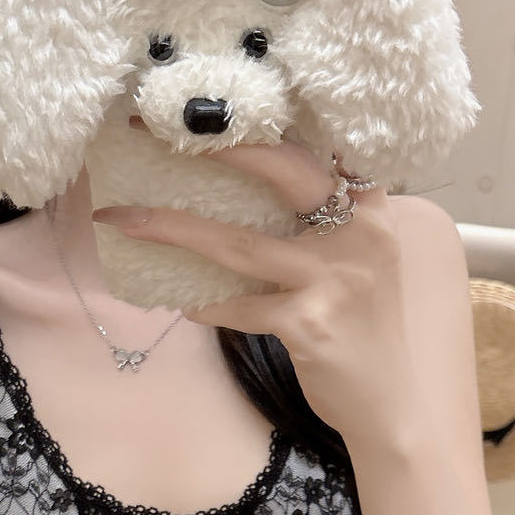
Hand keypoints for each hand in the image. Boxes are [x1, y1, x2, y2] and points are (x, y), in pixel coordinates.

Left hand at [93, 121, 407, 443]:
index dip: (259, 125)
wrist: (392, 405)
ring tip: (123, 219)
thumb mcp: (362, 263)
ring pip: (239, 244)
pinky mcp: (308, 325)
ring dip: (172, 229)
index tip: (206, 108)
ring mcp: (333, 279)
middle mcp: (357, 233)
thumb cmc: (367, 332)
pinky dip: (207, 304)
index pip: (315, 147)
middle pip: (281, 170)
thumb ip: (327, 224)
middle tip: (153, 134)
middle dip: (215, 146)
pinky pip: (240, 307)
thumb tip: (249, 193)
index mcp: (370, 209)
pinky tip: (186, 303)